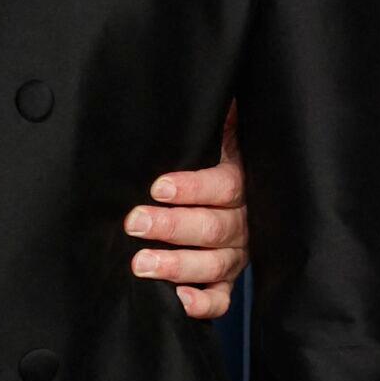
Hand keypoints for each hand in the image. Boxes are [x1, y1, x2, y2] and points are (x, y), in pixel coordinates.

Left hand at [126, 99, 248, 317]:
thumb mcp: (218, 127)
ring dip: (179, 265)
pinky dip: (205, 303)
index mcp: (241, 178)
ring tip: (142, 264)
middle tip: (135, 222)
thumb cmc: (215, 149)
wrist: (242, 179)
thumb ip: (215, 112)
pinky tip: (180, 301)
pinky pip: (223, 297)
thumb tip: (203, 77)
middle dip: (173, 226)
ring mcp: (236, 250)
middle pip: (214, 226)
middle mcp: (243, 218)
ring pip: (215, 263)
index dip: (193, 187)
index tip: (158, 186)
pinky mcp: (226, 276)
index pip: (222, 186)